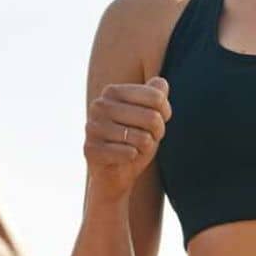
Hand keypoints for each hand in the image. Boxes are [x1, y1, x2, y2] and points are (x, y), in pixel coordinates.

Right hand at [85, 76, 170, 202]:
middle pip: (152, 117)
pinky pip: (129, 153)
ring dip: (146, 147)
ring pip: (142, 138)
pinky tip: (126, 157)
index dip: (165, 113)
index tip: (159, 120)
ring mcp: (92, 127)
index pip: (157, 97)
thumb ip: (156, 95)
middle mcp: (99, 105)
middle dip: (158, 132)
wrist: (115, 172)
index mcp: (112, 91)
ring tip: (136, 147)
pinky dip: (133, 158)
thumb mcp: (150, 115)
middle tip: (149, 138)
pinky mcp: (90, 149)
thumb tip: (161, 82)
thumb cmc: (135, 139)